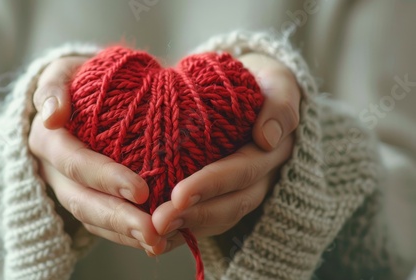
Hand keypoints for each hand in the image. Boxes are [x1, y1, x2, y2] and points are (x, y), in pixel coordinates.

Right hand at [28, 56, 167, 254]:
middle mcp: (53, 171)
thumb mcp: (62, 72)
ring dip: (124, 234)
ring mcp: (68, 189)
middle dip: (117, 218)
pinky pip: (101, 225)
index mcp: (48, 140)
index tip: (140, 190)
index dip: (104, 177)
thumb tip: (52, 115)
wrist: (80, 97)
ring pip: (91, 220)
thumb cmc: (78, 81)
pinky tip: (155, 240)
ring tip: (158, 243)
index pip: (74, 162)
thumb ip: (53, 86)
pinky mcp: (84, 200)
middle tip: (153, 231)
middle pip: (81, 201)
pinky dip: (126, 235)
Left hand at [149, 53, 299, 253]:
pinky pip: (207, 221)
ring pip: (218, 218)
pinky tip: (156, 239)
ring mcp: (243, 191)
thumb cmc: (260, 84)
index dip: (211, 185)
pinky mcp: (225, 197)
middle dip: (194, 216)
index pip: (241, 172)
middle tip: (158, 222)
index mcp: (270, 152)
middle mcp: (260, 179)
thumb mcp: (277, 83)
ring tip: (153, 233)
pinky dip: (183, 232)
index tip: (179, 195)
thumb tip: (268, 137)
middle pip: (230, 204)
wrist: (255, 92)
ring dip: (186, 228)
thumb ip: (279, 105)